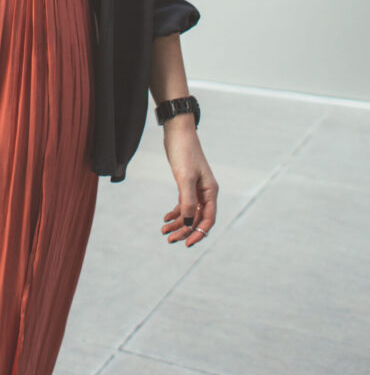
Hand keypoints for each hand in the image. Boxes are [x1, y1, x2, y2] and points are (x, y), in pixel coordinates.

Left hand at [160, 117, 217, 246]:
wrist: (177, 132)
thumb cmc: (184, 152)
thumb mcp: (184, 178)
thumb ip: (187, 201)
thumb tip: (187, 223)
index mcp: (210, 191)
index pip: (208, 219)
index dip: (198, 233)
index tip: (186, 243)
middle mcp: (206, 192)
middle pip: (198, 218)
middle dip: (185, 230)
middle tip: (169, 239)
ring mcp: (196, 188)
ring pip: (189, 212)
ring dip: (178, 223)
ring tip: (164, 232)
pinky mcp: (186, 183)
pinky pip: (183, 204)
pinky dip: (175, 212)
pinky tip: (165, 219)